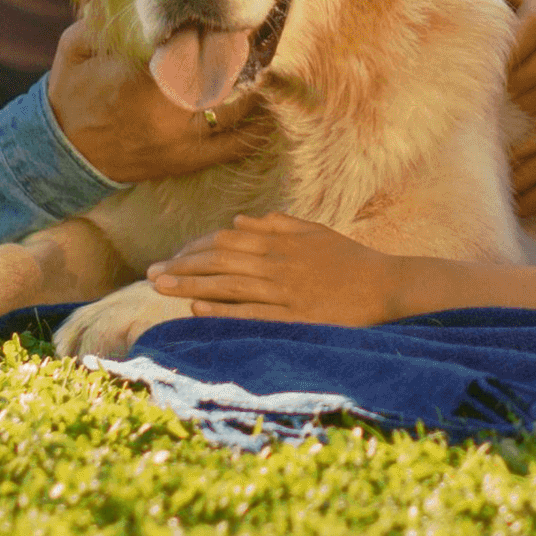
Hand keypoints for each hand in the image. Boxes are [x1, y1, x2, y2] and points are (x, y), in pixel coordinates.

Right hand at [48, 15, 266, 182]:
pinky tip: (271, 101)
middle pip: (224, 78)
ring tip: (268, 55)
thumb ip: (104, 19)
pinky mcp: (189, 161)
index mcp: (143, 83)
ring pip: (235, 110)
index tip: (232, 10)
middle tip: (264, 27)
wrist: (61, 153)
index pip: (193, 50)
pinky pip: (235, 145)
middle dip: (244, 52)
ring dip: (254, 82)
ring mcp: (183, 142)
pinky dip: (256, 124)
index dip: (217, 30)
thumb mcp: (76, 47)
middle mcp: (170, 115)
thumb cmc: (71, 94)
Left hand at [146, 214, 413, 325]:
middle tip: (149, 274)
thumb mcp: (314, 232)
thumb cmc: (350, 261)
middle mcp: (277, 262)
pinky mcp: (294, 315)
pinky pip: (251, 311)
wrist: (386, 286)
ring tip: (159, 287)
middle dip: (181, 265)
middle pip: (219, 260)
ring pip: (227, 283)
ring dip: (189, 283)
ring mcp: (284, 289)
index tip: (172, 257)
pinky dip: (222, 307)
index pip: (226, 240)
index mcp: (280, 240)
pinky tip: (196, 306)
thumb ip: (278, 224)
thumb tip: (239, 220)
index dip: (195, 248)